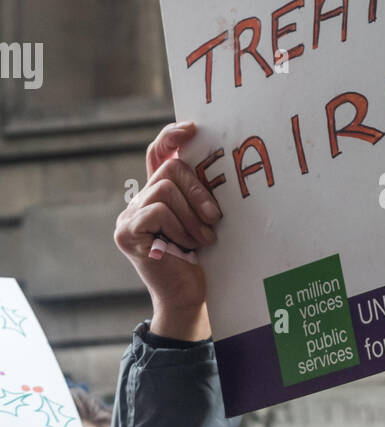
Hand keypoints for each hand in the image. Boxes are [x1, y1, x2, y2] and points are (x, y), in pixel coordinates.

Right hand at [114, 121, 222, 338]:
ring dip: (191, 213)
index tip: (192, 128)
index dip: (170, 137)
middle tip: (215, 217)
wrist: (189, 298)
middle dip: (198, 190)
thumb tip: (216, 160)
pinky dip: (179, 225)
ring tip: (203, 238)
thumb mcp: (203, 220)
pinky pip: (157, 210)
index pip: (156, 155)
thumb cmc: (201, 260)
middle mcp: (137, 202)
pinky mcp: (126, 233)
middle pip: (168, 170)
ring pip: (164, 189)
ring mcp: (127, 218)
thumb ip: (198, 194)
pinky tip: (187, 244)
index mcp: (156, 196)